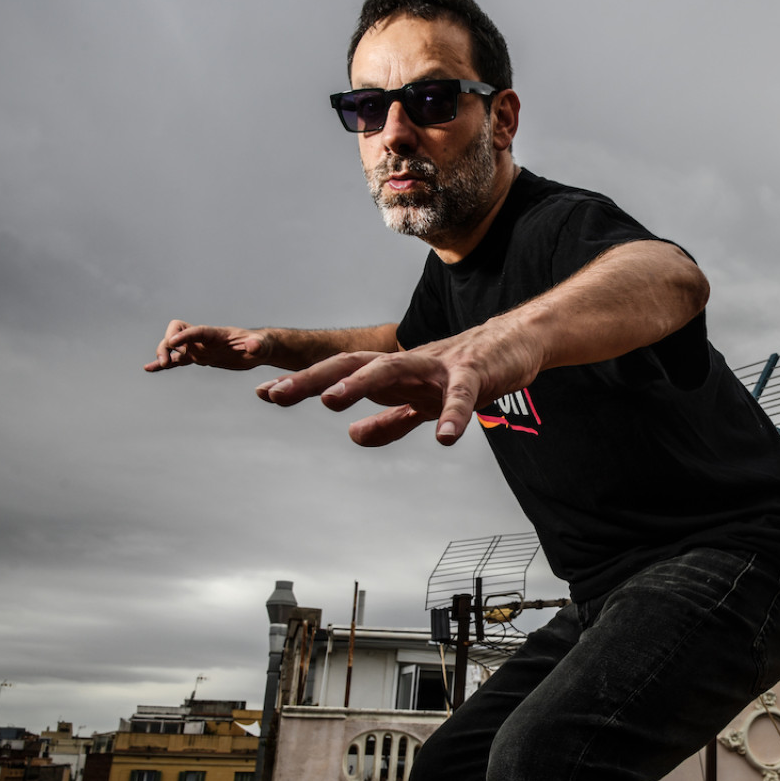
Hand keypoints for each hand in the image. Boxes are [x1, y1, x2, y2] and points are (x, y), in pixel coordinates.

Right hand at [144, 319, 275, 371]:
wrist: (257, 349)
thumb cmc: (260, 344)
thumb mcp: (262, 345)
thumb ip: (258, 344)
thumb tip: (254, 346)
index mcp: (216, 334)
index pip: (197, 331)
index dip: (185, 335)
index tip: (173, 343)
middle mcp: (203, 339)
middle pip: (177, 334)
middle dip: (167, 344)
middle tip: (167, 361)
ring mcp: (199, 348)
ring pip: (173, 347)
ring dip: (163, 354)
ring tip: (158, 366)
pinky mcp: (199, 357)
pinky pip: (178, 359)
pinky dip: (164, 363)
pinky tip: (150, 368)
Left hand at [254, 319, 543, 446]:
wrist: (514, 343)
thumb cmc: (463, 371)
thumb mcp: (420, 402)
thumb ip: (389, 420)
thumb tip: (353, 435)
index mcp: (392, 372)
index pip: (339, 373)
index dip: (304, 382)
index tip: (265, 392)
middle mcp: (408, 363)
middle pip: (352, 364)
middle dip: (313, 379)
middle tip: (277, 393)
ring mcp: (439, 366)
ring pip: (394, 368)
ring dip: (360, 383)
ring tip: (333, 400)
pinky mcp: (474, 373)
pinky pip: (461, 395)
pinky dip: (453, 415)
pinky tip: (445, 437)